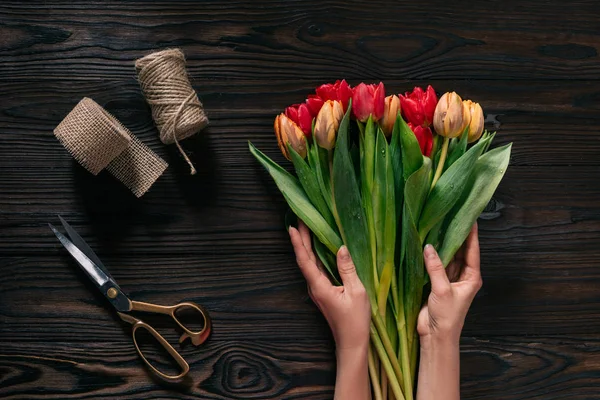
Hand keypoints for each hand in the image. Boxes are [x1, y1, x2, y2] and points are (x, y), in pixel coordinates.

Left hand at [289, 221, 370, 350]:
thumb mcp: (356, 292)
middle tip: (300, 218)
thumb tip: (341, 247)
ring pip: (309, 263)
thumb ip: (347, 269)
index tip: (292, 227)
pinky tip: (318, 246)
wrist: (351, 342)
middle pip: (305, 258)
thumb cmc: (355, 320)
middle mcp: (314, 286)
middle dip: (302, 237)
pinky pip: (316, 268)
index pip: (305, 260)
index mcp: (319, 286)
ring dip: (307, 245)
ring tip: (307, 226)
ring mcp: (317, 289)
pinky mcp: (323, 291)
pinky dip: (315, 254)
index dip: (298, 242)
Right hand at [417, 223, 481, 343]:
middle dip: (455, 236)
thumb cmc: (447, 316)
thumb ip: (435, 268)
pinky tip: (426, 243)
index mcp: (471, 277)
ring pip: (447, 257)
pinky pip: (435, 265)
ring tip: (437, 225)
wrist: (436, 336)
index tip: (471, 218)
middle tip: (450, 216)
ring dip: (442, 245)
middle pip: (460, 251)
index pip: (472, 250)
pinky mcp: (436, 283)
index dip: (471, 234)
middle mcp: (462, 276)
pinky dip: (431, 255)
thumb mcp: (442, 290)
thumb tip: (429, 247)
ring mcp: (449, 279)